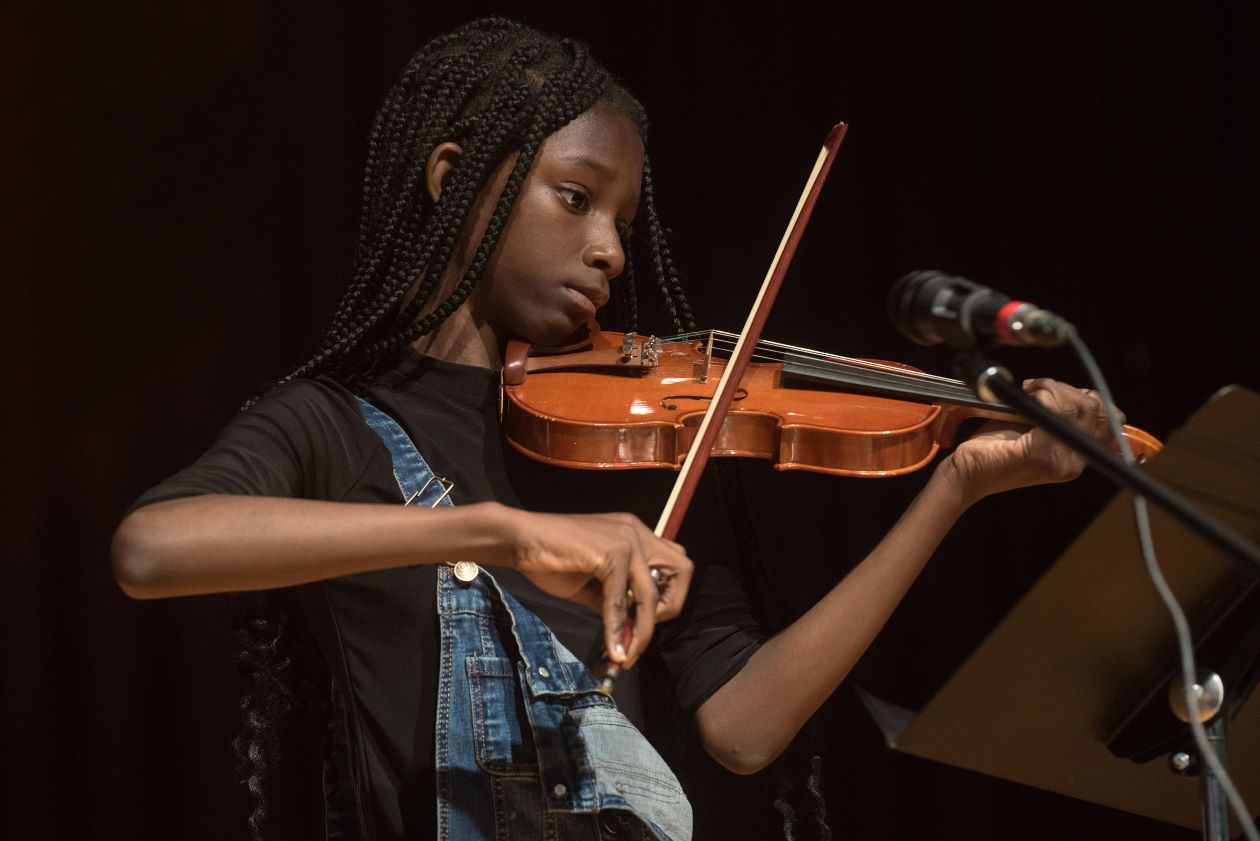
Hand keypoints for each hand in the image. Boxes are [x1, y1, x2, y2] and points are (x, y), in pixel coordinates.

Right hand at [503, 509, 693, 668]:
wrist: (518, 540)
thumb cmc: (550, 559)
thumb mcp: (592, 585)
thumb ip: (615, 602)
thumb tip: (629, 633)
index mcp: (634, 533)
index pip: (674, 563)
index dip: (668, 595)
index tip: (644, 621)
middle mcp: (637, 531)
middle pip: (683, 569)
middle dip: (670, 607)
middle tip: (643, 633)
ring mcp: (626, 539)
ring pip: (651, 593)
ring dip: (642, 630)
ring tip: (628, 654)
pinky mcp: (611, 552)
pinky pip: (621, 600)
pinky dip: (616, 627)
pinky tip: (611, 647)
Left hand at [941, 378, 1124, 503]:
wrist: (966, 472)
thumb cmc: (996, 448)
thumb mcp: (1036, 428)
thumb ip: (1062, 416)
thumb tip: (1079, 392)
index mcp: (1078, 457)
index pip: (1110, 419)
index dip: (1087, 396)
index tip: (1059, 391)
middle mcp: (1074, 462)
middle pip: (1093, 407)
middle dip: (1066, 388)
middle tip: (1038, 388)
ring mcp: (1059, 461)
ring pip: (1074, 405)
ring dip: (1051, 388)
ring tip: (1030, 390)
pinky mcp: (1040, 454)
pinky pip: (1054, 409)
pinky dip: (1041, 393)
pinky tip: (1026, 394)